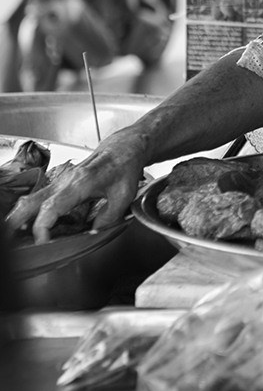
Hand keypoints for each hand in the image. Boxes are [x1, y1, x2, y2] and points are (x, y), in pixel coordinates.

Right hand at [5, 129, 146, 243]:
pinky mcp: (60, 184)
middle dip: (16, 221)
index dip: (42, 227)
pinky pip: (39, 198)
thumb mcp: (124, 196)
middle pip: (30, 202)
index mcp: (79, 183)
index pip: (51, 207)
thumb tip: (92, 234)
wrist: (123, 148)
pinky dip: (30, 212)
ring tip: (16, 238)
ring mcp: (60, 181)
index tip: (43, 242)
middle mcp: (64, 181)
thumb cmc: (124, 166)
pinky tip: (31, 226)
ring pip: (31, 199)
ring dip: (20, 217)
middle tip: (11, 241)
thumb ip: (108, 217)